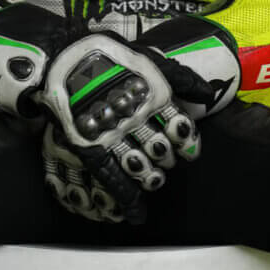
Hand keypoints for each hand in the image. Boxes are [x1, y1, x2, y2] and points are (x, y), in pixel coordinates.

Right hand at [38, 33, 208, 221]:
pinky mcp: (89, 147)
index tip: (189, 147)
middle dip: (167, 157)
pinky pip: (112, 180)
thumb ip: (178, 75)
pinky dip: (127, 199)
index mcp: (149, 92)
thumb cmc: (106, 56)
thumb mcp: (146, 57)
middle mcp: (133, 115)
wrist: (61, 57)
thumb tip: (208, 93)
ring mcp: (110, 133)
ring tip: (154, 179)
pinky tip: (136, 213)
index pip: (178, 123)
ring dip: (151, 178)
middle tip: (164, 158)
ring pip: (139, 166)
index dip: (187, 138)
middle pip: (160, 148)